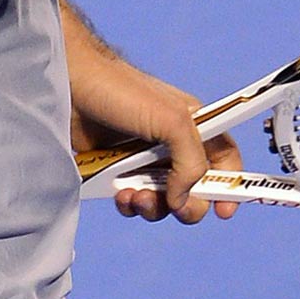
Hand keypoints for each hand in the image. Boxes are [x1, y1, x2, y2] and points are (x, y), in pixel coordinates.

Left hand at [71, 67, 241, 224]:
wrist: (69, 87)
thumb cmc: (121, 91)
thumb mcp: (170, 121)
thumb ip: (190, 162)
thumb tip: (183, 199)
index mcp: (193, 127)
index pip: (224, 160)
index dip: (231, 185)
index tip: (224, 211)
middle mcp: (172, 145)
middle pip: (196, 190)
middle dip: (188, 205)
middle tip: (174, 205)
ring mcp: (144, 160)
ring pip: (164, 201)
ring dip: (154, 208)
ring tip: (136, 196)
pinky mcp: (116, 171)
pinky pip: (134, 201)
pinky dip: (131, 205)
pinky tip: (120, 196)